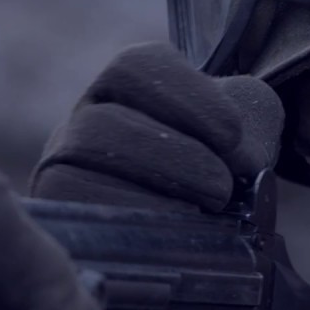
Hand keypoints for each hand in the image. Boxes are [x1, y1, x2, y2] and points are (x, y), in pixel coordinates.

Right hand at [31, 42, 282, 211]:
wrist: (187, 243)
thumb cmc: (214, 179)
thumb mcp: (242, 135)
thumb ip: (253, 118)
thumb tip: (242, 151)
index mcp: (125, 88)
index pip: (138, 67)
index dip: (190, 97)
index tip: (232, 135)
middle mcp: (81, 122)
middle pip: (107, 119)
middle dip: (178, 153)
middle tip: (222, 188)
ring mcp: (58, 167)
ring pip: (86, 153)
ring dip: (158, 184)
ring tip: (203, 211)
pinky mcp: (56, 211)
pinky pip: (75, 202)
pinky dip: (130, 214)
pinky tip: (167, 233)